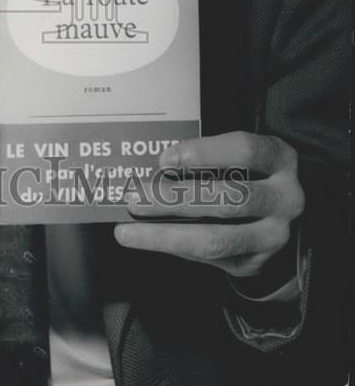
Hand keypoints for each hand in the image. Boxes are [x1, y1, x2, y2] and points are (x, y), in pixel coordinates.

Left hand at [114, 131, 304, 279]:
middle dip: (174, 199)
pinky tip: (147, 240)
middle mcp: (285, 199)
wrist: (284, 218)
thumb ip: (211, 159)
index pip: (245, 151)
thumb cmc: (251, 173)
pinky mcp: (256, 262)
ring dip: (166, 233)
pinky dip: (175, 247)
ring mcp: (274, 236)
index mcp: (280, 159)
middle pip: (227, 198)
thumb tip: (157, 167)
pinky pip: (211, 257)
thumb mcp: (245, 156)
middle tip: (135, 198)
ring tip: (129, 229)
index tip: (165, 160)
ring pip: (216, 238)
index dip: (203, 153)